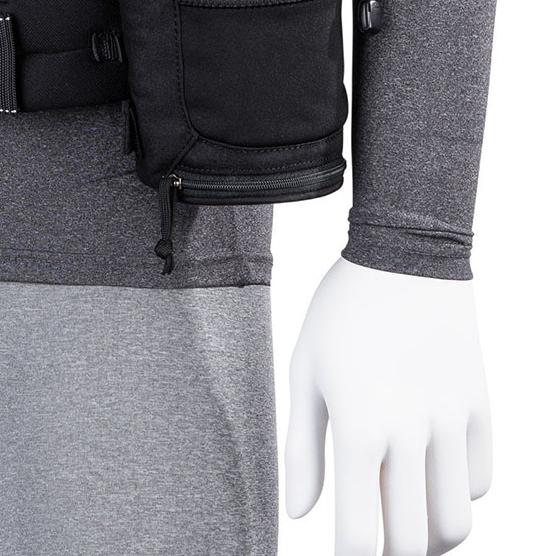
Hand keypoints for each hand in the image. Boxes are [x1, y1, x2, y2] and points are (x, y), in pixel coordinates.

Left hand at [286, 257, 491, 555]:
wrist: (403, 255)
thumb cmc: (340, 312)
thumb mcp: (304, 370)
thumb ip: (301, 448)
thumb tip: (300, 513)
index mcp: (358, 427)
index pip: (360, 533)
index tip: (343, 554)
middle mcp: (411, 434)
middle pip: (410, 539)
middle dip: (389, 554)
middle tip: (372, 542)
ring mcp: (453, 422)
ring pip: (453, 521)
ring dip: (428, 536)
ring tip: (403, 523)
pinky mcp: (481, 406)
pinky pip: (481, 479)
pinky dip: (458, 492)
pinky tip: (430, 474)